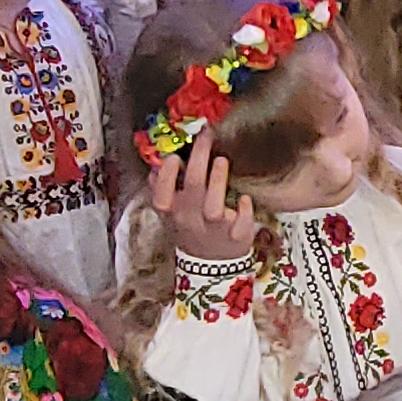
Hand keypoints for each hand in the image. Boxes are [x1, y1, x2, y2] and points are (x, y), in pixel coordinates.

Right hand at [147, 126, 261, 261]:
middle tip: (207, 134)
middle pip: (193, 187)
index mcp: (172, 213)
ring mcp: (214, 228)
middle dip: (199, 157)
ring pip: (214, 205)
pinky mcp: (236, 235)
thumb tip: (157, 162)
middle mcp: (191, 220)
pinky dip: (243, 209)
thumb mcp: (171, 213)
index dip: (166, 176)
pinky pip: (241, 221)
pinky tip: (244, 199)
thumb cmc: (191, 229)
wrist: (211, 265)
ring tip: (222, 160)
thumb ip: (163, 188)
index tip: (174, 156)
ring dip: (219, 180)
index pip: (162, 196)